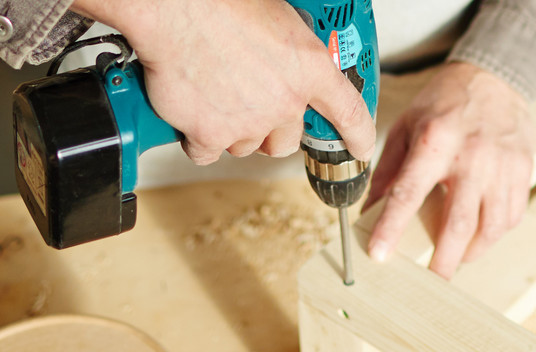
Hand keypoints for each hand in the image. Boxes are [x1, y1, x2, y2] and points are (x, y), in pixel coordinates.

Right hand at [71, 0, 374, 163]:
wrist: (175, 9)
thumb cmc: (220, 2)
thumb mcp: (278, 17)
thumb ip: (290, 51)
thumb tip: (286, 57)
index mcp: (310, 67)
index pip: (348, 111)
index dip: (358, 136)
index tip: (360, 149)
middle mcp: (285, 101)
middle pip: (286, 141)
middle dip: (271, 129)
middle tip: (251, 106)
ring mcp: (248, 122)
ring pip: (246, 146)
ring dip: (233, 131)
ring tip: (215, 94)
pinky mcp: (210, 135)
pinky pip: (207, 152)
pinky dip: (198, 138)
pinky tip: (191, 110)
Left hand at [364, 62, 534, 279]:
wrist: (495, 78)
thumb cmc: (445, 103)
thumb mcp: (406, 127)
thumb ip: (388, 171)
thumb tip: (369, 211)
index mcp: (435, 141)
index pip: (408, 193)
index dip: (392, 228)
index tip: (380, 256)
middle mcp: (471, 156)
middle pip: (458, 224)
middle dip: (443, 260)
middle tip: (432, 278)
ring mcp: (502, 165)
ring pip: (491, 227)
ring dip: (472, 251)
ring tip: (457, 257)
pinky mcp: (523, 170)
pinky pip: (511, 216)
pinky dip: (494, 233)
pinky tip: (480, 234)